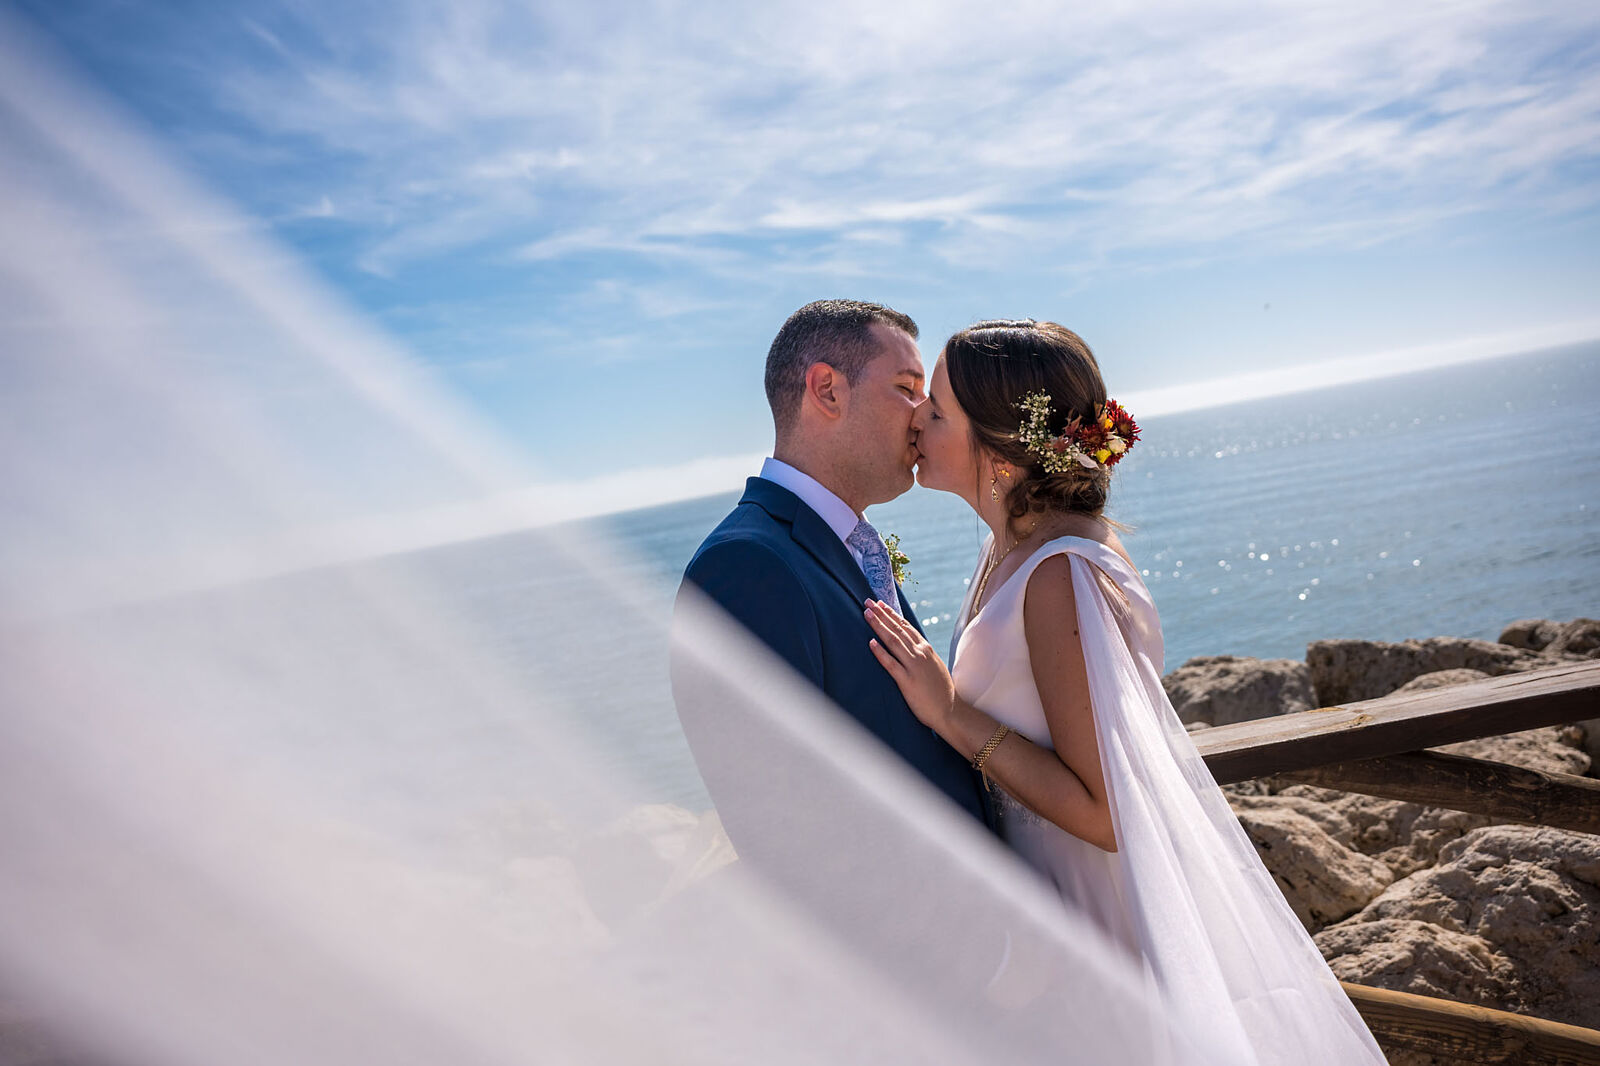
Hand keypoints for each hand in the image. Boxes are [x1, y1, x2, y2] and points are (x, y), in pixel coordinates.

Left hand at [864, 599, 953, 732]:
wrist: (950, 711)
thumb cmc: (941, 690)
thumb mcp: (933, 665)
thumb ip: (921, 654)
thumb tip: (909, 646)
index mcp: (926, 648)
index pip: (906, 626)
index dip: (892, 614)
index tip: (881, 603)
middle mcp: (920, 653)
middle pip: (897, 629)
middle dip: (881, 614)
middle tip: (868, 601)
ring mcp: (914, 667)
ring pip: (893, 641)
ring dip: (879, 626)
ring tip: (867, 613)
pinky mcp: (907, 682)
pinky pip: (891, 664)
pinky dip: (880, 652)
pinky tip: (870, 642)